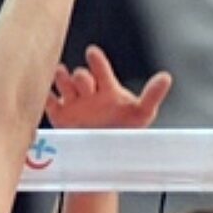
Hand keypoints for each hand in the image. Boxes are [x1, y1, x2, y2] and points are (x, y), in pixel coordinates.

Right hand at [45, 44, 171, 129]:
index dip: (96, 60)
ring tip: (64, 77)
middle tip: (86, 85)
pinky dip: (45, 95)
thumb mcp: (141, 114)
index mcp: (106, 88)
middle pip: (80, 76)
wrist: (107, 158)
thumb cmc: (126, 131)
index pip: (100, 68)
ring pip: (62, 82)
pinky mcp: (59, 116)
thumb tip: (166, 77)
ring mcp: (72, 103)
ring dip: (62, 78)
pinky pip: (48, 101)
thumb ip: (152, 95)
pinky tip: (45, 93)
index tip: (92, 53)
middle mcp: (88, 92)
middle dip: (82, 77)